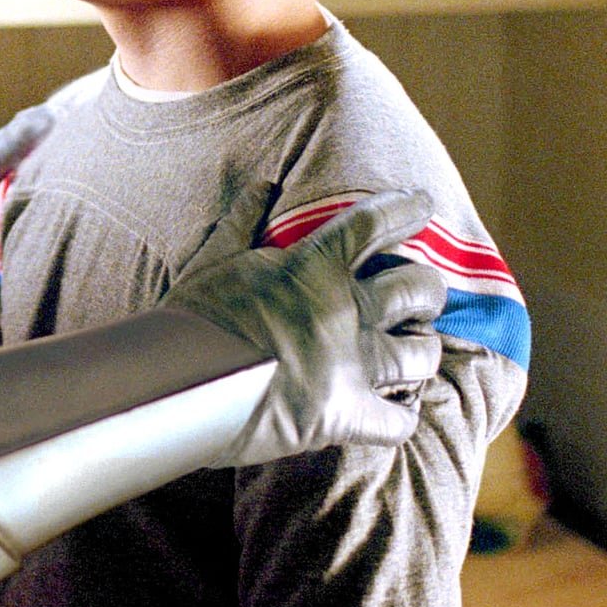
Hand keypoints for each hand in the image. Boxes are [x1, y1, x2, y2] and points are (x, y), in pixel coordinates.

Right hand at [161, 185, 446, 465]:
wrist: (179, 381)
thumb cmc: (191, 317)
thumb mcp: (213, 261)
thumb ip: (243, 224)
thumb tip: (262, 186)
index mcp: (313, 266)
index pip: (375, 222)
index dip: (406, 209)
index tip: (423, 205)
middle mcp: (345, 309)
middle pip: (417, 289)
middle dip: (427, 291)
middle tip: (423, 296)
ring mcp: (351, 363)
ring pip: (422, 354)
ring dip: (422, 352)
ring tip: (415, 351)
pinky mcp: (346, 414)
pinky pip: (399, 421)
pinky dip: (401, 416)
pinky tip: (397, 411)